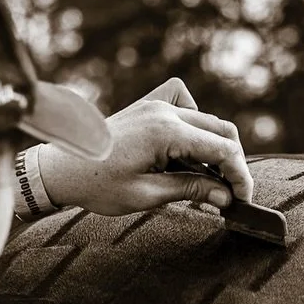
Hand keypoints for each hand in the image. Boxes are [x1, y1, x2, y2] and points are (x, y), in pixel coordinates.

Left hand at [36, 78, 253, 216]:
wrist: (60, 169)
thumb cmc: (97, 185)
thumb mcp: (147, 195)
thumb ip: (191, 190)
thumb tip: (226, 196)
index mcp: (165, 132)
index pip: (222, 149)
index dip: (239, 176)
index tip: (243, 200)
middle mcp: (164, 111)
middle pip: (221, 130)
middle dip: (232, 163)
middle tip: (232, 194)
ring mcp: (155, 105)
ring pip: (206, 119)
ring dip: (215, 148)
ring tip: (209, 180)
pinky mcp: (148, 107)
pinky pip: (184, 103)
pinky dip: (195, 122)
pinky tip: (188, 145)